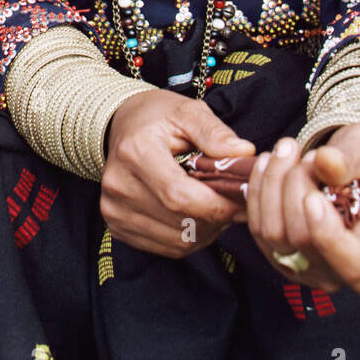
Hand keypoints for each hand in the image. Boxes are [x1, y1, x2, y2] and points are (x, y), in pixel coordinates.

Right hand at [102, 89, 254, 258]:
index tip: (243, 200)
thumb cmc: (158, 117)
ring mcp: (114, 209)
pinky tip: (198, 217)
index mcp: (135, 151)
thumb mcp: (188, 111)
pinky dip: (190, 238)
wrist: (121, 126)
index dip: (217, 204)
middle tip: (237, 204)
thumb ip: (215, 133)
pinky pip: (166, 248)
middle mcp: (118, 184)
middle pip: (179, 221)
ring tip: (217, 207)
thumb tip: (244, 153)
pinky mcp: (116, 227)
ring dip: (206, 230)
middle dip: (217, 218)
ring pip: (177, 241)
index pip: (179, 195)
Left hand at [246, 123, 359, 291]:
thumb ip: (350, 156)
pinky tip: (268, 163)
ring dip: (273, 184)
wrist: (349, 169)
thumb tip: (325, 163)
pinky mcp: (280, 256)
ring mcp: (309, 268)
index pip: (353, 262)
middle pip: (304, 241)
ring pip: (274, 235)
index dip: (327, 235)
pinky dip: (258, 191)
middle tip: (308, 152)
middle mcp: (345, 269)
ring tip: (289, 151)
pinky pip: (258, 228)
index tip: (312, 198)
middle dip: (297, 186)